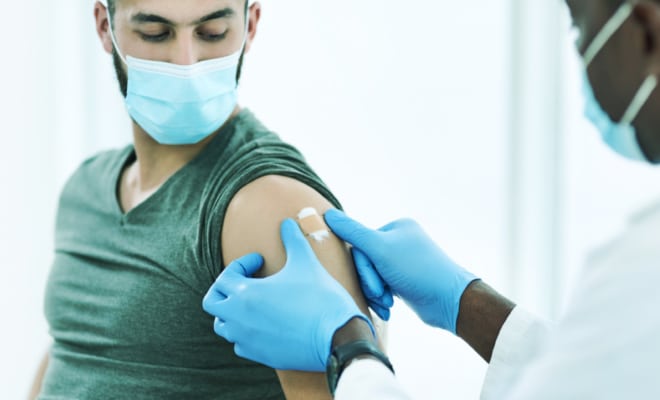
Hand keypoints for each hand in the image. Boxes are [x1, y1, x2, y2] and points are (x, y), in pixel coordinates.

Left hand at [202, 218, 373, 371]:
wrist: (337, 337)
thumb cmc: (320, 297)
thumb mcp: (306, 262)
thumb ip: (292, 239)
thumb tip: (287, 221)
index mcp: (245, 294)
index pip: (224, 276)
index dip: (241, 264)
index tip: (260, 261)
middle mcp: (239, 319)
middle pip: (212, 303)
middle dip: (225, 288)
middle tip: (246, 280)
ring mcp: (248, 340)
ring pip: (223, 326)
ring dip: (232, 311)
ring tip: (254, 301)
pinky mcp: (261, 356)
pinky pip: (239, 345)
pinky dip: (245, 332)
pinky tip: (264, 322)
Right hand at [325, 209, 478, 332]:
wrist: (448, 301)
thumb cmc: (417, 270)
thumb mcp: (380, 249)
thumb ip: (352, 232)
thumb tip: (327, 214)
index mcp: (396, 227)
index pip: (361, 244)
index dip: (364, 267)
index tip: (377, 284)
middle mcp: (400, 242)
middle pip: (366, 262)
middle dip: (371, 283)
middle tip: (382, 296)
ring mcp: (402, 262)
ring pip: (372, 277)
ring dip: (376, 293)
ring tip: (387, 305)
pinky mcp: (404, 281)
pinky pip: (381, 287)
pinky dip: (382, 299)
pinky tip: (388, 310)